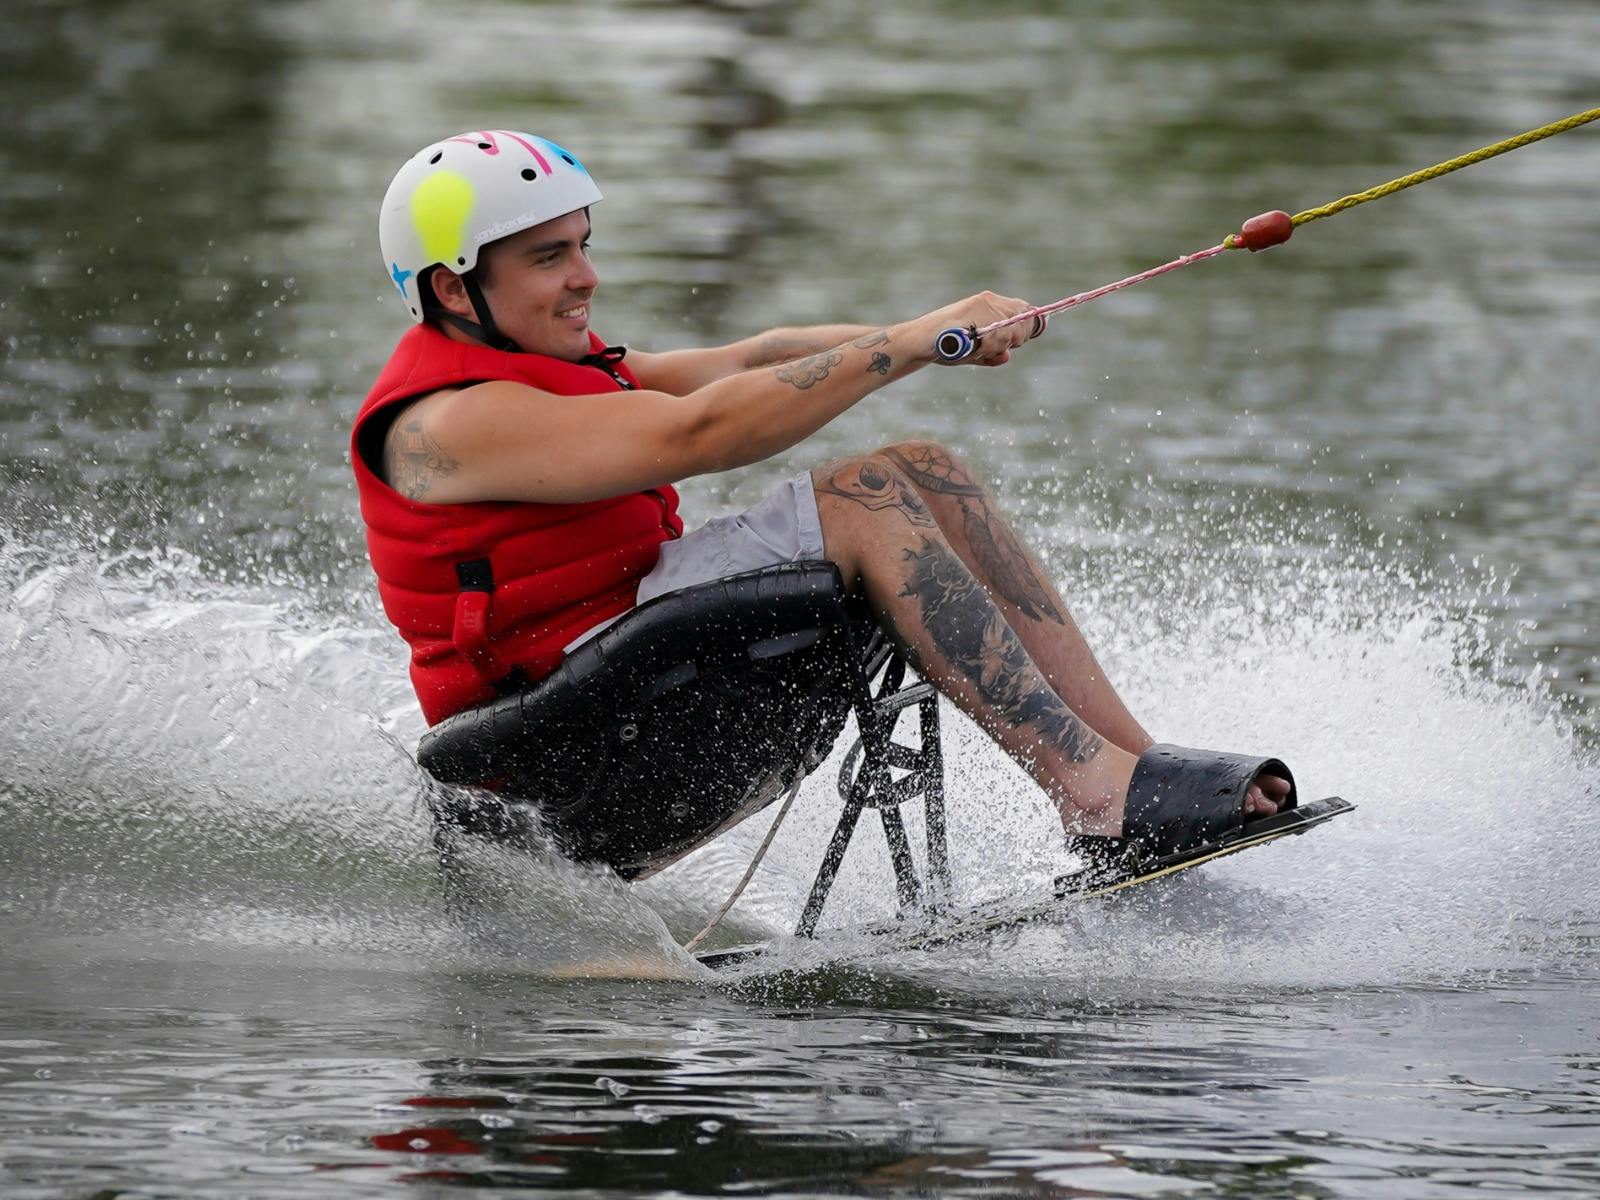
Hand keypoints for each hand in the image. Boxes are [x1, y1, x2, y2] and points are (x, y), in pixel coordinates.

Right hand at [915, 291, 1036, 365]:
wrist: (919, 341)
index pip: (1023, 309)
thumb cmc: (942, 346)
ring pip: (1014, 330)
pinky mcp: (978, 312)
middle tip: (992, 348)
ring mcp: (984, 305)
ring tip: (978, 349)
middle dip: (1016, 338)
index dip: (1028, 326)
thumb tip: (1006, 356)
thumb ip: (990, 354)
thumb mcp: (971, 351)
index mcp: (989, 303)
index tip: (1020, 340)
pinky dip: (992, 347)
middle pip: (1023, 319)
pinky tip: (975, 348)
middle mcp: (989, 301)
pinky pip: (1001, 335)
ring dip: (1000, 345)